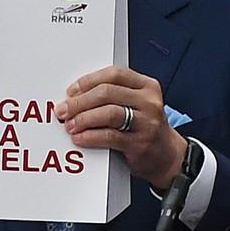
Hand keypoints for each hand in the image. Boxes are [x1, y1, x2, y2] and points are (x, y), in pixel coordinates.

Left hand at [55, 65, 186, 190]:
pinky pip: (110, 136)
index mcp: (146, 86)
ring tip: (69, 125)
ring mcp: (147, 122)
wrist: (166, 156)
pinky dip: (90, 136)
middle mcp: (149, 101)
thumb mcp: (135, 104)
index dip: (88, 81)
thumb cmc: (144, 127)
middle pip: (107, 93)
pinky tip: (79, 138)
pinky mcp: (141, 143)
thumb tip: (74, 97)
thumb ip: (112, 96)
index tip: (71, 91)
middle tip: (63, 110)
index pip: (114, 74)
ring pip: (109, 113)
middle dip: (79, 102)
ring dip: (83, 119)